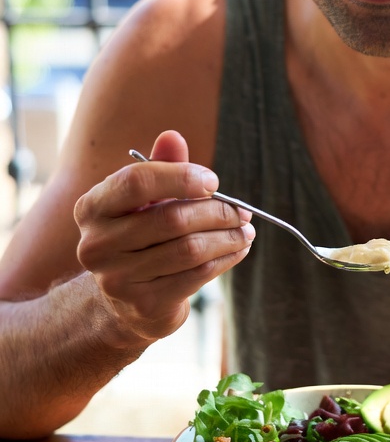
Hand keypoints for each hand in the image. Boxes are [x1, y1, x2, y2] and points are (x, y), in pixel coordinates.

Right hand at [74, 129, 253, 342]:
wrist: (125, 302)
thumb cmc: (140, 238)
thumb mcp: (145, 201)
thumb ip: (160, 167)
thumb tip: (172, 136)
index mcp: (92, 208)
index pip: (137, 181)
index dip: (181, 177)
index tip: (214, 182)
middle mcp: (96, 244)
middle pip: (171, 218)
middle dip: (216, 212)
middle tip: (241, 211)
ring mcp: (117, 279)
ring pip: (189, 249)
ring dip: (227, 237)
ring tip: (245, 230)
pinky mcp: (144, 305)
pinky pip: (197, 276)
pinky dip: (225, 259)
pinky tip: (238, 250)